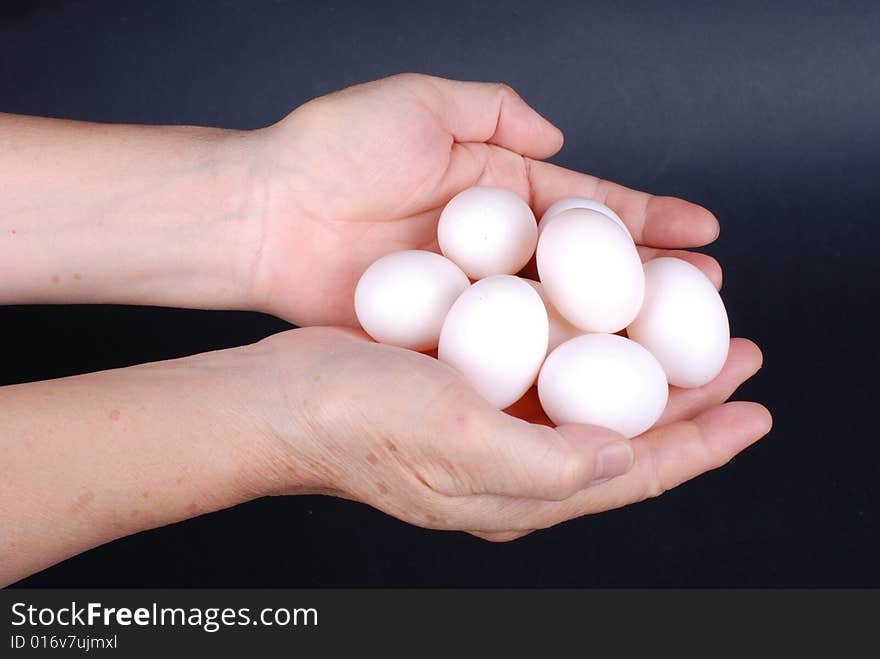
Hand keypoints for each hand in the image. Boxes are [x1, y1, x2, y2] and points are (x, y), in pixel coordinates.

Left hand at [244, 73, 723, 325]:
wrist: (263, 214)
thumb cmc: (333, 150)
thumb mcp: (421, 103)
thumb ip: (493, 110)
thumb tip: (559, 136)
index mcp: (498, 193)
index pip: (589, 209)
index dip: (648, 220)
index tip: (705, 231)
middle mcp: (495, 252)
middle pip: (587, 272)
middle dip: (651, 283)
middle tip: (710, 300)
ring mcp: (472, 301)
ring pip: (556, 321)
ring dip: (613, 335)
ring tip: (674, 348)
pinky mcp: (440, 340)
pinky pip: (505, 357)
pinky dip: (547, 369)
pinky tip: (592, 385)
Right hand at [254, 327, 768, 540]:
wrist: (283, 398)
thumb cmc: (360, 421)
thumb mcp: (460, 442)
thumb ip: (553, 464)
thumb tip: (629, 460)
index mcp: (523, 495)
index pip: (639, 476)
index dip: (705, 444)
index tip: (756, 408)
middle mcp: (518, 470)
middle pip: (629, 438)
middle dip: (689, 399)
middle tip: (738, 351)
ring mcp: (496, 432)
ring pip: (595, 402)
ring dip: (645, 367)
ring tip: (688, 331)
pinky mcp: (474, 395)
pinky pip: (553, 371)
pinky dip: (590, 345)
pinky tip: (602, 315)